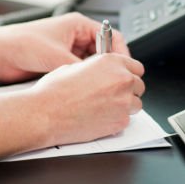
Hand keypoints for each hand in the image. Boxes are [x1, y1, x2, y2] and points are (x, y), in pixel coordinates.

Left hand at [0, 12, 131, 82]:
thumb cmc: (21, 43)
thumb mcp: (58, 56)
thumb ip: (81, 68)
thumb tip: (99, 79)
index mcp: (78, 24)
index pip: (111, 36)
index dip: (120, 53)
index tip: (124, 68)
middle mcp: (74, 36)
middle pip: (103, 51)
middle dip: (108, 66)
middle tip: (112, 81)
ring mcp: (67, 50)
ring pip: (91, 64)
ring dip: (95, 74)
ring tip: (98, 87)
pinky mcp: (59, 63)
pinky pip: (79, 72)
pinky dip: (83, 80)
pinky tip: (84, 89)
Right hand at [30, 53, 145, 144]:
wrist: (45, 114)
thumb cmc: (54, 91)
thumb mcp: (76, 66)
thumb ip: (98, 68)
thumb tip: (103, 72)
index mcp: (111, 62)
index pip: (136, 67)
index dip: (129, 73)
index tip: (124, 78)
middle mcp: (121, 79)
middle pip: (139, 85)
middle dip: (128, 90)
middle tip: (113, 95)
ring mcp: (123, 102)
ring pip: (136, 104)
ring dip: (125, 106)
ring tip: (105, 108)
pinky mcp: (120, 121)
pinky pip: (127, 120)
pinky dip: (117, 120)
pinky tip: (100, 118)